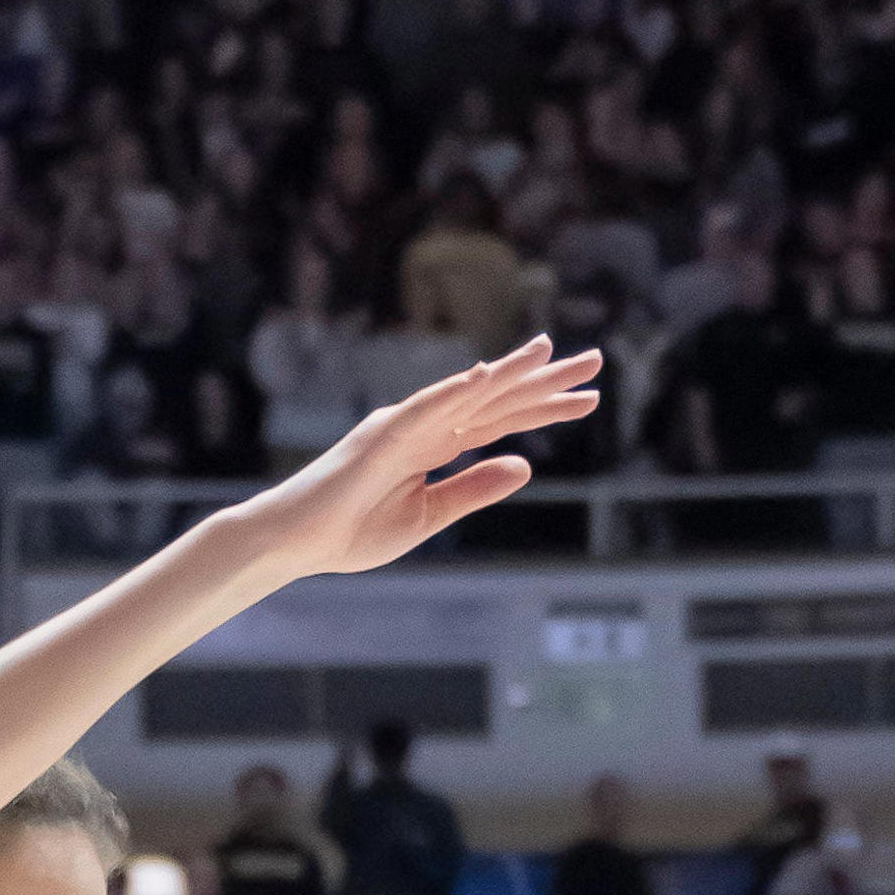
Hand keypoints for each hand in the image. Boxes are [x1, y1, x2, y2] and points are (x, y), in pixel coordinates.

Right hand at [260, 338, 600, 578]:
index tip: (588, 400)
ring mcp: (404, 425)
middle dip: (545, 380)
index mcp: (438, 445)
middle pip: (496, 398)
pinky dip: (454, 391)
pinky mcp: (380, 436)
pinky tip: (486, 376)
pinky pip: (423, 410)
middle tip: (595, 361)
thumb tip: (524, 465)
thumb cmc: (353, 531)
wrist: (298, 543)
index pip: (503, 421)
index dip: (546, 409)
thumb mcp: (430, 516)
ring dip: (508, 372)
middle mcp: (426, 424)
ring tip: (548, 351)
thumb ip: (474, 488)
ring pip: (467, 393)